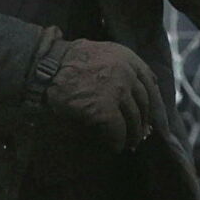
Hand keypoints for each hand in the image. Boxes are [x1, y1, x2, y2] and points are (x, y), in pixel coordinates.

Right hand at [43, 38, 159, 151]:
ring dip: (132, 134)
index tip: (153, 114)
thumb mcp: (98, 52)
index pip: (149, 81)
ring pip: (133, 119)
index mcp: (126, 56)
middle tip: (141, 133)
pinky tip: (114, 147)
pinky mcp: (105, 109)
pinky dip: (117, 142)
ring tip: (128, 143)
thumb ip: (118, 64)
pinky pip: (117, 131)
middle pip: (144, 102)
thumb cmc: (65, 60)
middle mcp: (127, 72)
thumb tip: (134, 86)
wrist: (45, 66)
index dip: (153, 100)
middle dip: (143, 121)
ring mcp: (117, 90)